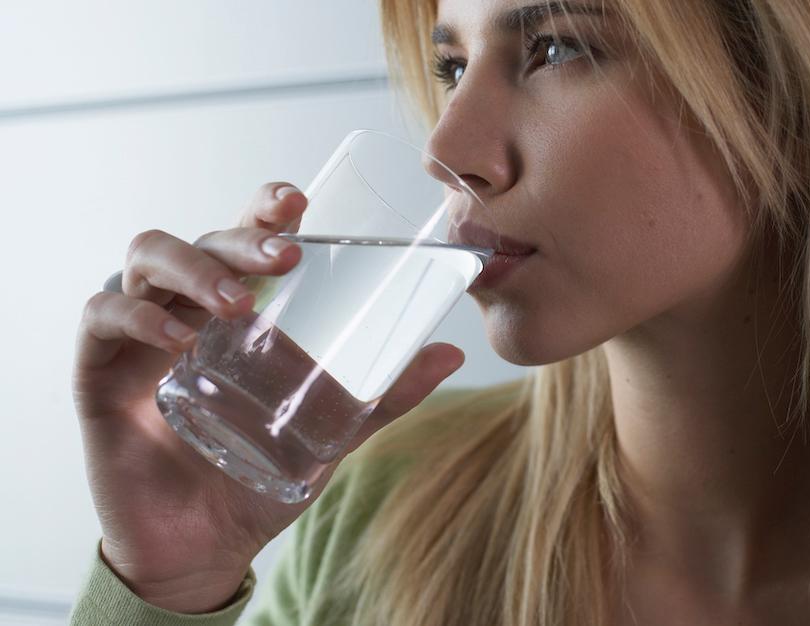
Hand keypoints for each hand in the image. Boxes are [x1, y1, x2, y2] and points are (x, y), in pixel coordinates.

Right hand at [72, 182, 463, 611]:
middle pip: (203, 239)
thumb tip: (451, 354)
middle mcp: (190, 309)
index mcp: (241, 311)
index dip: (265, 207)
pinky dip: (138, 317)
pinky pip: (103, 316)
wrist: (204, 549)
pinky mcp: (99, 370)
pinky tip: (177, 342)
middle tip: (286, 255)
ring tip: (237, 303)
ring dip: (196, 269)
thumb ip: (384, 394)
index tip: (298, 201)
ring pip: (148, 258)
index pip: (247, 235)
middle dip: (243, 236)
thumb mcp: (332, 432)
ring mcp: (141, 334)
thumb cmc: (261, 476)